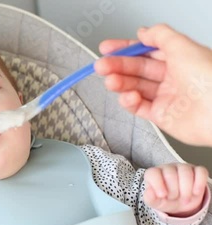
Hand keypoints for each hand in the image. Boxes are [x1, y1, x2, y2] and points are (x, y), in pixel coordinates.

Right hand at [94, 24, 211, 146]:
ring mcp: (166, 97)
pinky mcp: (161, 116)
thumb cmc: (209, 79)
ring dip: (120, 83)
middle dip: (117, 66)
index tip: (107, 48)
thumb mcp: (182, 45)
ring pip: (135, 88)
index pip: (146, 51)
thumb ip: (159, 35)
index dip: (125, 49)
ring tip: (110, 81)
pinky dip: (129, 102)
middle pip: (137, 69)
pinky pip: (139, 108)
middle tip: (101, 65)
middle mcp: (172, 77)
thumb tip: (143, 31)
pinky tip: (127, 96)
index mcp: (179, 58)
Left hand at [143, 163, 208, 216]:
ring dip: (186, 189)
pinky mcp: (197, 171)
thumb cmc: (165, 199)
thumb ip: (149, 198)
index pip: (153, 173)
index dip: (157, 184)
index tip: (162, 195)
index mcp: (154, 174)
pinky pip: (201, 172)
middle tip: (174, 199)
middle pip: (170, 174)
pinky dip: (199, 183)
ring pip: (186, 172)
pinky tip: (196, 193)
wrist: (179, 202)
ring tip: (185, 200)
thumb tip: (149, 192)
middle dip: (173, 191)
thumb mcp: (155, 202)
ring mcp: (183, 168)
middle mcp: (168, 168)